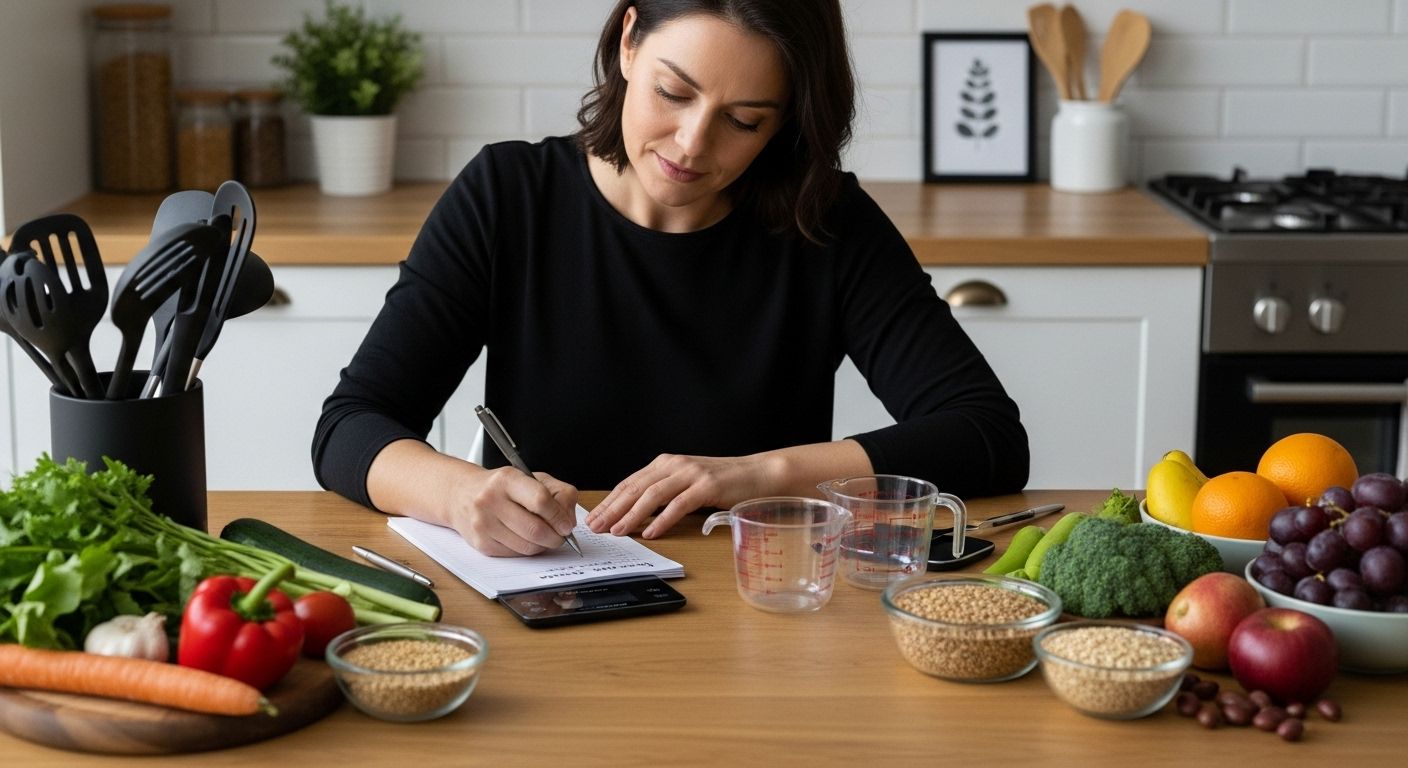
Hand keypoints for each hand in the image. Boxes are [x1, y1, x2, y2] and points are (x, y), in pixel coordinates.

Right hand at [446, 466, 578, 555]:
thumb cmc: (502, 487)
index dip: (559, 516)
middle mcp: (491, 500)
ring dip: (543, 546)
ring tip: (544, 537)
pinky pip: (515, 554)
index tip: (566, 525)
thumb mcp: (532, 478)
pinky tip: (526, 539)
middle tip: (560, 536)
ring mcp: (484, 523)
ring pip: (527, 546)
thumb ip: (559, 493)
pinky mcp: (481, 543)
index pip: (540, 500)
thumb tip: (568, 521)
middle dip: (555, 537)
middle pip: (535, 529)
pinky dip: (527, 550)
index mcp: (507, 479)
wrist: (462, 495)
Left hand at [586, 453, 774, 538]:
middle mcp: (674, 464)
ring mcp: (691, 473)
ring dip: (632, 515)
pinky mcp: (707, 486)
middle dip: (613, 509)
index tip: (594, 518)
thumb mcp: (687, 484)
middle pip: (636, 488)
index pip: (630, 483)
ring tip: (618, 531)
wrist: (758, 474)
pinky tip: (651, 533)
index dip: (610, 501)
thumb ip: (664, 494)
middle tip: (596, 527)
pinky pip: (679, 504)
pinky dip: (663, 520)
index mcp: (665, 463)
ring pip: (653, 495)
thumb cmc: (723, 483)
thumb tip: (636, 516)